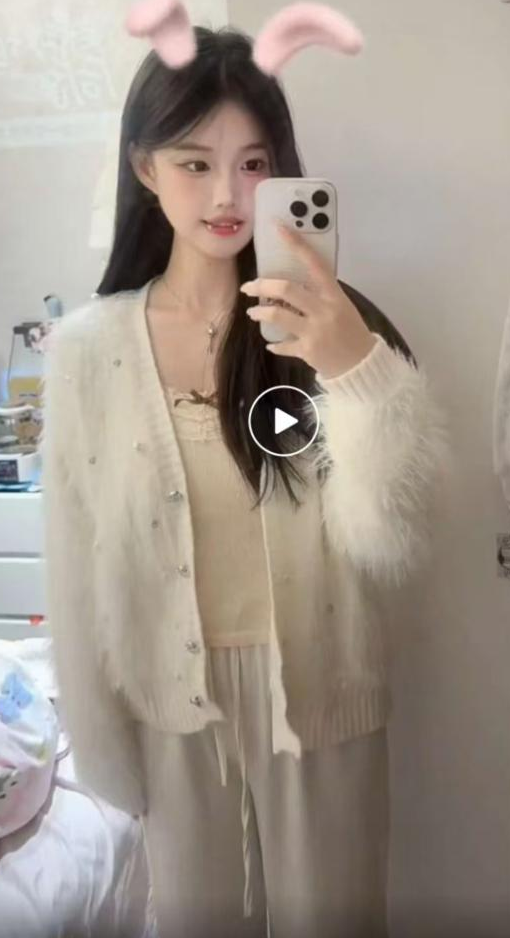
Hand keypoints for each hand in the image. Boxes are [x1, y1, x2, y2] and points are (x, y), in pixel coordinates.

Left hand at [240, 222, 376, 378]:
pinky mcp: (307, 350)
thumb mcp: (342, 306)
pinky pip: (282, 345)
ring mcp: (314, 331)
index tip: (279, 228)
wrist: (362, 364)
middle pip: (286, 289)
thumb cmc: (351, 331)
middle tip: (248, 287)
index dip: (296, 244)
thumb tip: (293, 283)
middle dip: (261, 286)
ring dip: (260, 313)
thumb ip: (320, 294)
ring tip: (253, 313)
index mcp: (334, 295)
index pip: (314, 263)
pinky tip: (272, 344)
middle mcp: (324, 310)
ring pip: (277, 315)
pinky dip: (275, 344)